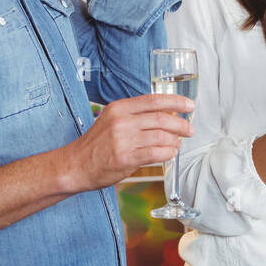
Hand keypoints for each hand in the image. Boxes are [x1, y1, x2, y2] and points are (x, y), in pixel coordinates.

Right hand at [67, 94, 192, 191]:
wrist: (75, 165)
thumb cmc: (96, 144)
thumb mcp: (112, 120)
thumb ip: (136, 116)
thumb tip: (168, 115)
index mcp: (119, 107)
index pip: (154, 100)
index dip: (175, 102)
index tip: (189, 105)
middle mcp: (122, 121)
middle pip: (162, 118)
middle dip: (181, 124)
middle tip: (190, 129)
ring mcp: (124, 140)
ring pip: (162, 136)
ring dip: (176, 140)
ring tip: (179, 143)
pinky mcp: (127, 158)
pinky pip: (157, 153)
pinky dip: (168, 153)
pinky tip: (170, 153)